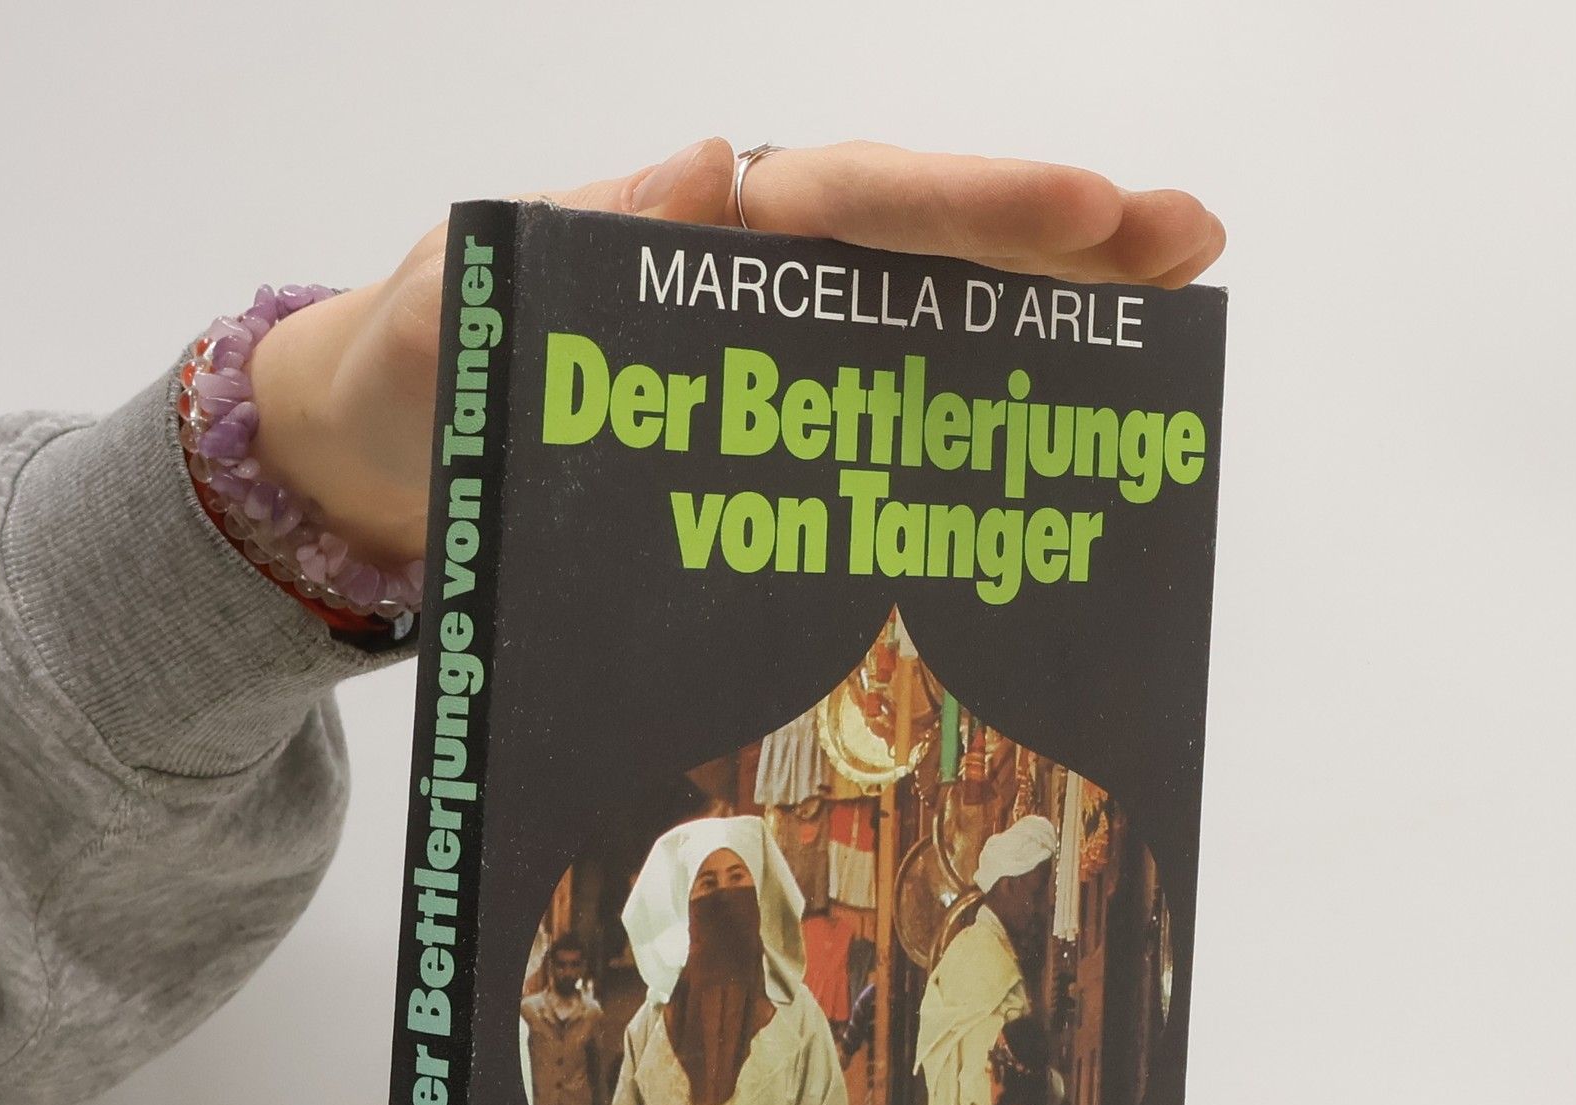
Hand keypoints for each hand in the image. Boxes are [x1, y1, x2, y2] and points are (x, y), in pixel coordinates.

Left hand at [247, 139, 1225, 567]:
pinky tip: (1063, 434)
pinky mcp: (772, 441)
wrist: (387, 464)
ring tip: (1174, 301)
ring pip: (933, 325)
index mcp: (703, 236)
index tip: (1085, 209)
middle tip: (1188, 240)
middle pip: (930, 248)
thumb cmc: (414, 367)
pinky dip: (977, 418)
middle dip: (1060, 239)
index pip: (856, 202)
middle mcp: (761, 286)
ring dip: (1052, 317)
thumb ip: (563, 240)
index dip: (971, 208)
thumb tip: (710, 168)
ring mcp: (778, 363)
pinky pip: (890, 419)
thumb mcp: (460, 297)